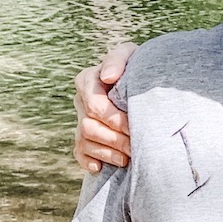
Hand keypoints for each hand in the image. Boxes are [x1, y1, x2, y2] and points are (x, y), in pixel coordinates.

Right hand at [73, 43, 137, 171]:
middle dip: (114, 138)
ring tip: (128, 157)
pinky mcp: (84, 136)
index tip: (135, 125)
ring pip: (84, 141)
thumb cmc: (136, 65)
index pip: (94, 105)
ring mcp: (80, 119)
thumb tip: (107, 77)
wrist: (142, 81)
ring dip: (106, 152)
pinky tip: (101, 167)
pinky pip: (80, 153)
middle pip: (89, 126)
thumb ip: (117, 59)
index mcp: (88, 80)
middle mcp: (81, 101)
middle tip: (137, 146)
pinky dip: (89, 161)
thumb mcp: (130, 54)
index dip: (114, 118)